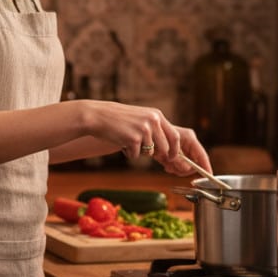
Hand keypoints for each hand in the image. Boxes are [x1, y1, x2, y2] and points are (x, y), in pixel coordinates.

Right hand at [78, 101, 210, 175]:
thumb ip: (156, 133)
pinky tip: (120, 142)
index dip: (179, 151)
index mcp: (157, 116)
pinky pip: (136, 155)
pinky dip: (129, 153)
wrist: (97, 116)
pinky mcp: (133, 137)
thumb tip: (170, 154)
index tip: (179, 160)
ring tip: (127, 141)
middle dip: (161, 156)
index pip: (176, 136)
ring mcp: (144, 129)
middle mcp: (153, 120)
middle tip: (149, 154)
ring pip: (151, 153)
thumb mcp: (141, 121)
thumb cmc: (119, 122)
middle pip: (167, 147)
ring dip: (140, 152)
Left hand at [156, 127, 212, 177]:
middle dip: (185, 169)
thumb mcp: (167, 152)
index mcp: (189, 138)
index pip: (202, 155)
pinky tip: (166, 165)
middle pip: (195, 162)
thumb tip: (188, 169)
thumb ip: (179, 161)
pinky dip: (174, 167)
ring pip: (187, 166)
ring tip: (167, 166)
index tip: (209, 176)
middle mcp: (189, 143)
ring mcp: (184, 148)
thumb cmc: (156, 139)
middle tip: (174, 170)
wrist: (146, 136)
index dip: (206, 166)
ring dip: (177, 168)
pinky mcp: (178, 153)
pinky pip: (181, 165)